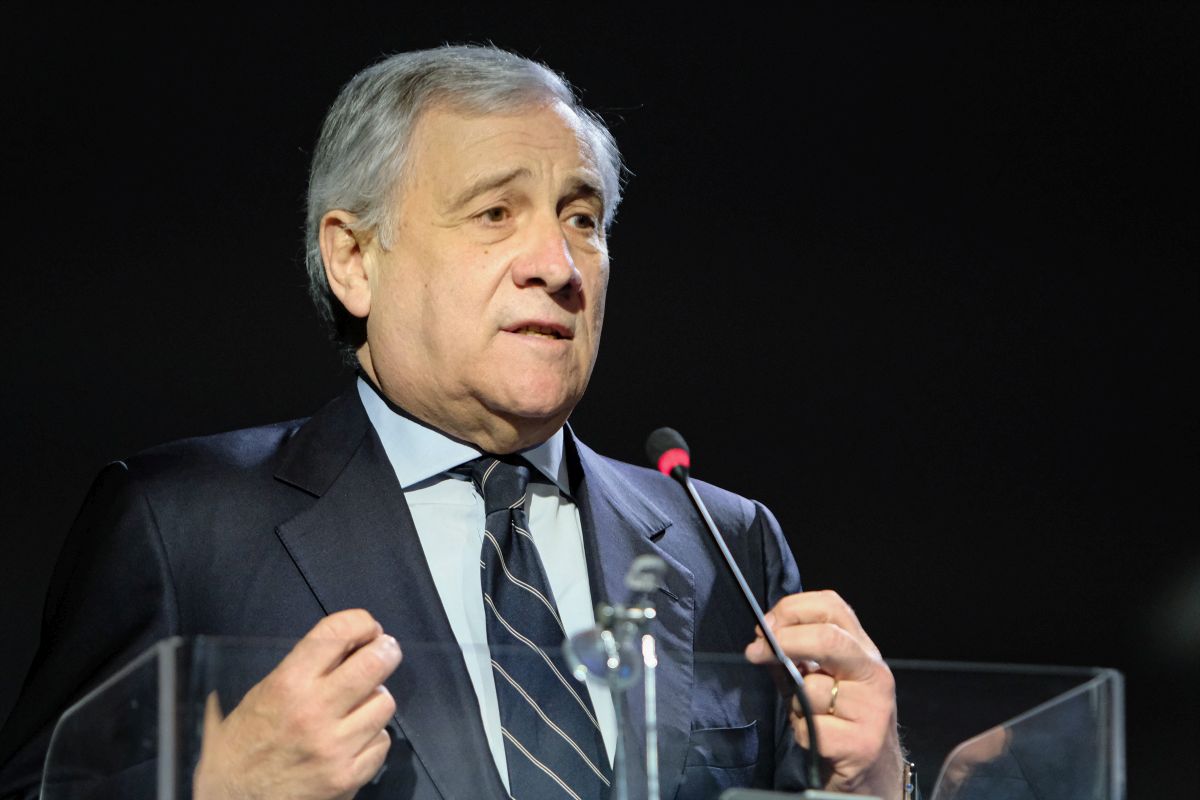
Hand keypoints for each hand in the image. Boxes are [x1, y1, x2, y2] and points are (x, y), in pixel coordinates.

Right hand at [193, 609, 401, 799]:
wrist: (229, 799)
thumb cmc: (242, 743)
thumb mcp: (262, 693)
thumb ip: (305, 667)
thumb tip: (350, 643)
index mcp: (288, 684)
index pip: (338, 633)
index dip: (361, 622)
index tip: (367, 628)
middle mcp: (313, 712)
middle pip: (375, 663)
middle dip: (385, 650)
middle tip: (384, 651)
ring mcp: (334, 747)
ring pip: (384, 703)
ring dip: (375, 699)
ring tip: (357, 705)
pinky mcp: (346, 777)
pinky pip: (382, 742)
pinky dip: (372, 737)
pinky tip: (353, 739)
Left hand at [744, 590, 902, 798]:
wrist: (872, 774)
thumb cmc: (839, 722)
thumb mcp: (818, 681)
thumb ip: (794, 657)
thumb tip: (761, 638)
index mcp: (862, 650)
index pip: (832, 606)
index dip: (793, 609)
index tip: (766, 625)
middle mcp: (874, 673)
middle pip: (827, 639)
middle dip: (785, 642)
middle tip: (757, 651)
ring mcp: (873, 708)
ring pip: (811, 689)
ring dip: (794, 704)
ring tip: (808, 716)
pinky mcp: (863, 743)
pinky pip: (811, 727)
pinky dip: (802, 734)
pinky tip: (817, 740)